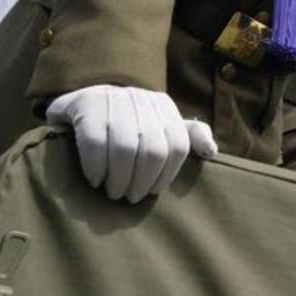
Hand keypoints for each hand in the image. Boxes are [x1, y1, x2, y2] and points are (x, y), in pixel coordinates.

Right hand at [46, 85, 217, 203]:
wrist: (84, 102)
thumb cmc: (128, 123)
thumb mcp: (161, 126)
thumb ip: (189, 137)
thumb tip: (211, 152)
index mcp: (163, 105)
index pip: (177, 145)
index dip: (166, 174)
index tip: (152, 191)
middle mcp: (140, 98)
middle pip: (153, 150)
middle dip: (142, 181)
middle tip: (131, 197)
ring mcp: (112, 100)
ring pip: (125, 148)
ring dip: (120, 179)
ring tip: (114, 192)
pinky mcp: (87, 106)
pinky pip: (95, 144)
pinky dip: (97, 167)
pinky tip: (95, 180)